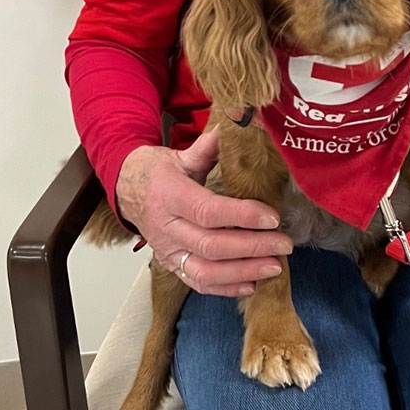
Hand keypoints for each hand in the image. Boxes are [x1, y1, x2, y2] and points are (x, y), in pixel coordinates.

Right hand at [115, 129, 292, 296]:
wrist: (126, 189)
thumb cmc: (157, 172)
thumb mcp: (180, 154)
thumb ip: (209, 146)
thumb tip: (238, 121)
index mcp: (170, 195)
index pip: (208, 211)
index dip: (242, 216)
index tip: (272, 217)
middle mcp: (167, 228)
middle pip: (212, 245)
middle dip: (252, 247)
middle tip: (284, 244)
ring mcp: (168, 250)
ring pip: (206, 271)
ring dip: (243, 272)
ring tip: (274, 267)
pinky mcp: (171, 265)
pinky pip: (198, 283)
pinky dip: (226, 288)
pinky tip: (251, 283)